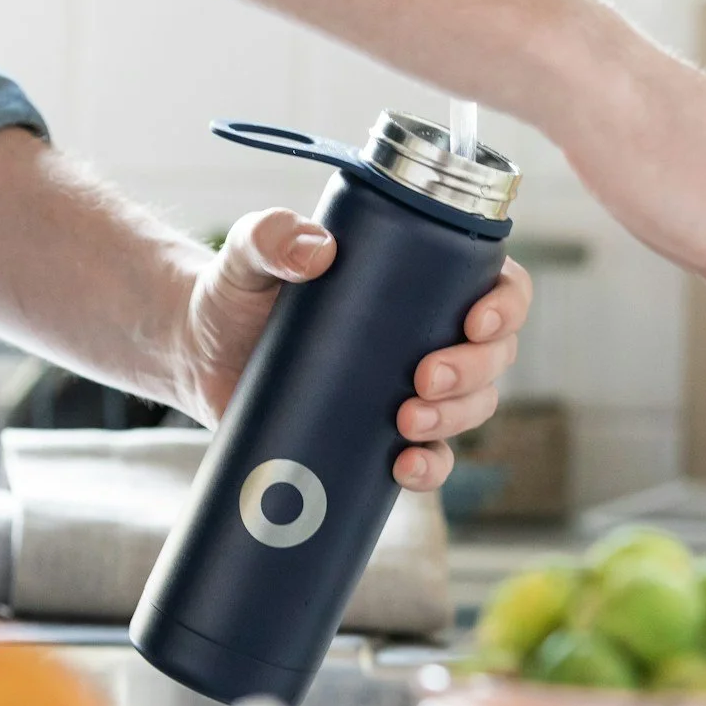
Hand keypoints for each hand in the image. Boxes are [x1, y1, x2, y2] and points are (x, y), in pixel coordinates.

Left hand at [174, 209, 532, 490]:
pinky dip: (430, 468)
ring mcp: (410, 389)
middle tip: (423, 378)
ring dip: (456, 418)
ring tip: (406, 422)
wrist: (199, 354)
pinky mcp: (381, 436)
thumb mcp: (247, 254)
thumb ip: (269, 236)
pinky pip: (430, 458)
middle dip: (474, 371)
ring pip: (473, 408)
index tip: (475, 321)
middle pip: (494, 356)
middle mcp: (429, 333)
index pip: (497, 284)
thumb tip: (315, 250)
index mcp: (422, 278)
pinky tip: (404, 468)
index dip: (507, 306)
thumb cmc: (235, 291)